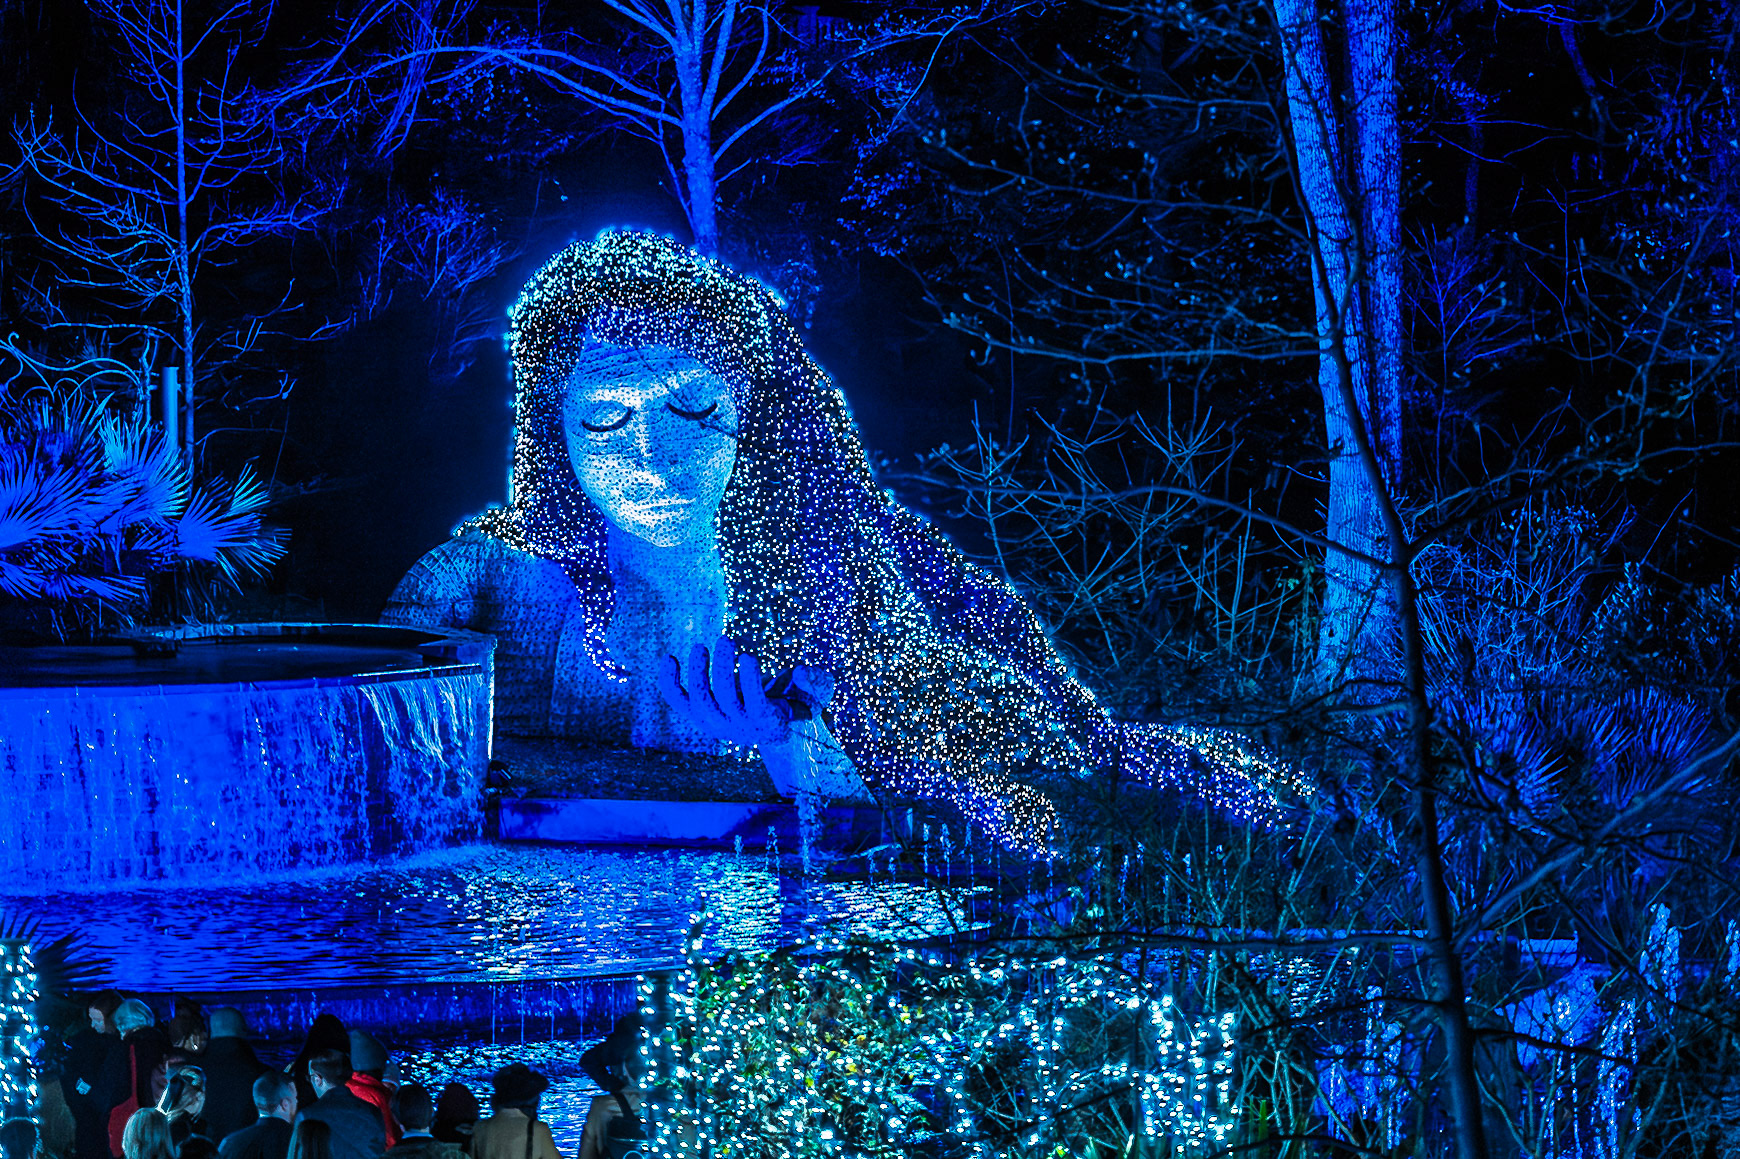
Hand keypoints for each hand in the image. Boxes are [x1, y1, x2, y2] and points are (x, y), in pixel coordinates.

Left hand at [658, 635, 833, 748]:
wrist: (772, 730)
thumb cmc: (797, 705)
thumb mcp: (816, 696)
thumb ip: (817, 683)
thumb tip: (800, 671)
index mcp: (767, 723)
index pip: (754, 705)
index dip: (749, 681)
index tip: (749, 655)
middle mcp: (737, 727)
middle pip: (722, 700)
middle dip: (721, 669)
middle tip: (725, 639)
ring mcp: (715, 723)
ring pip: (699, 700)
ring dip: (698, 670)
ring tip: (701, 646)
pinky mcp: (698, 715)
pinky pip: (678, 700)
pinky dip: (669, 681)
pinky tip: (669, 658)